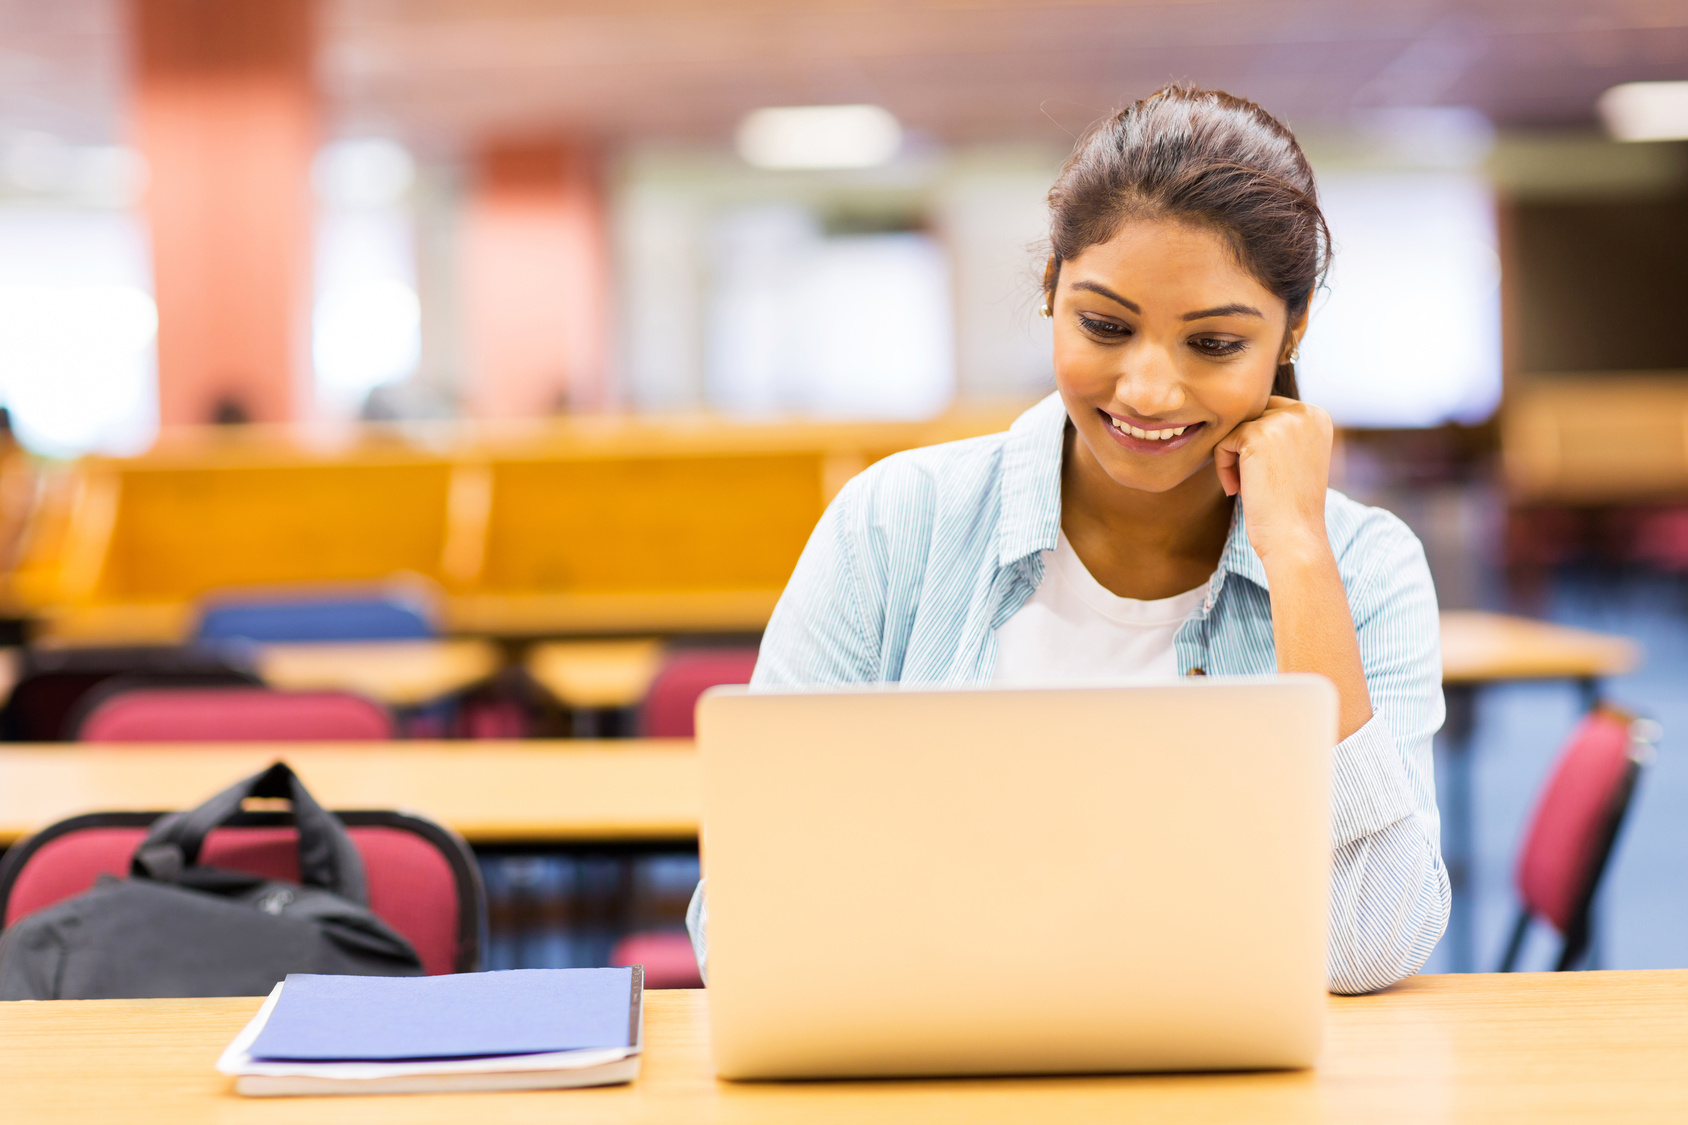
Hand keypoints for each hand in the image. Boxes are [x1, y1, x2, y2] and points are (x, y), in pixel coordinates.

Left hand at [1212, 396, 1333, 565]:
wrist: (1294, 535)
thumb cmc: (1290, 504)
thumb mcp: (1296, 457)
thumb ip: (1280, 431)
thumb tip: (1246, 416)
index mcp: (1317, 415)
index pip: (1269, 413)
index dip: (1260, 446)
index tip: (1270, 476)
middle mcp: (1305, 412)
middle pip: (1252, 418)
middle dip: (1246, 449)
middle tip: (1257, 482)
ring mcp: (1282, 420)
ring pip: (1236, 430)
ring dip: (1235, 461)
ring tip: (1250, 487)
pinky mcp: (1256, 433)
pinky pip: (1223, 443)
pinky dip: (1223, 468)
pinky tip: (1238, 490)